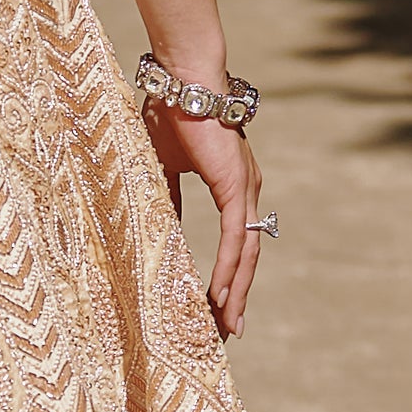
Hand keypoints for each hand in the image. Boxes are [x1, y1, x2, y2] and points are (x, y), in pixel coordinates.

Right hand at [148, 99, 264, 337]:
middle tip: (228, 330)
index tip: (219, 305)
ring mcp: (246, 190)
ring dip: (235, 292)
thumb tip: (163, 225)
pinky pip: (236, 239)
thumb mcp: (168, 165)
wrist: (183, 81)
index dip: (230, 274)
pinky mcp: (237, 188)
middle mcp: (248, 191)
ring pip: (246, 254)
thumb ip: (171, 197)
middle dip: (236, 296)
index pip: (237, 241)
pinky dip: (228, 269)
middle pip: (247, 256)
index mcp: (234, 185)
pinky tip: (221, 295)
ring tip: (226, 325)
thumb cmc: (172, 112)